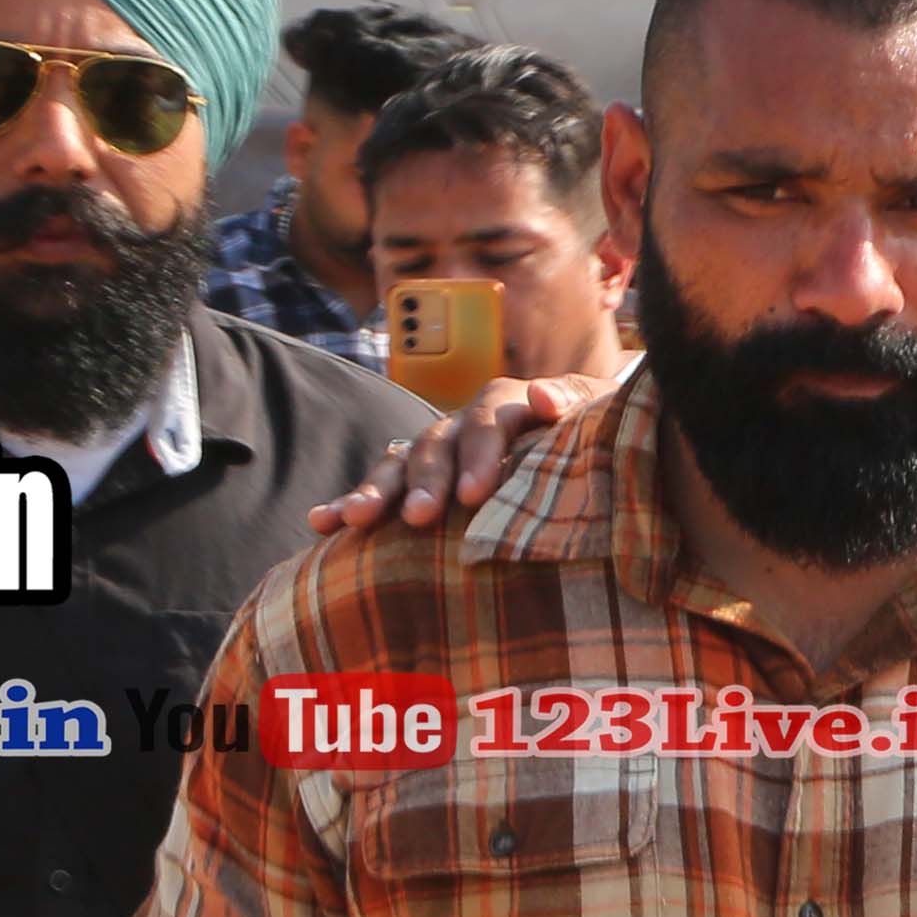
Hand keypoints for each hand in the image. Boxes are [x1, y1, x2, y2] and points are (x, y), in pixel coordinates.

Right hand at [309, 374, 614, 536]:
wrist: (582, 436)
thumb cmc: (593, 432)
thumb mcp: (595, 413)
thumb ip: (573, 402)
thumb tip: (542, 395)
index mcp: (507, 403)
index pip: (488, 421)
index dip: (479, 455)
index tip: (475, 496)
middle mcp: (464, 422)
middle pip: (436, 443)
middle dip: (426, 481)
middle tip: (421, 518)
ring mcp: (437, 449)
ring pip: (399, 464)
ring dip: (376, 490)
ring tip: (355, 520)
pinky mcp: (418, 478)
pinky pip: (381, 487)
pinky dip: (350, 500)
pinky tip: (321, 522)